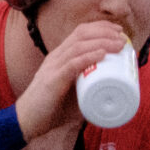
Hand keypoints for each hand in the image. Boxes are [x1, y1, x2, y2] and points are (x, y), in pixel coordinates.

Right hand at [15, 21, 132, 136]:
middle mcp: (56, 57)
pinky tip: (102, 54)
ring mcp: (53, 67)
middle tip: (122, 37)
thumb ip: (88, 91)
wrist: (27, 122)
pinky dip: (89, 57)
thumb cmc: (50, 110)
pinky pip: (72, 64)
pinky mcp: (52, 80)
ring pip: (79, 46)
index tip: (118, 32)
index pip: (80, 32)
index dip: (100, 27)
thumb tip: (112, 94)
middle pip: (81, 33)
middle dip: (104, 31)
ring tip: (119, 45)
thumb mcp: (73, 94)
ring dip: (102, 42)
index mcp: (60, 57)